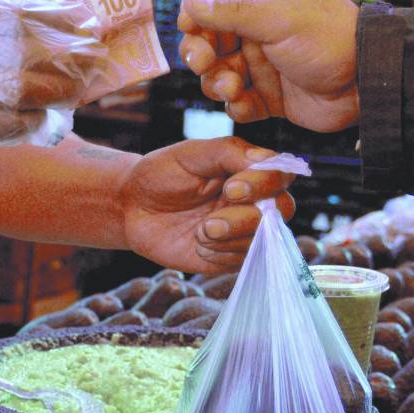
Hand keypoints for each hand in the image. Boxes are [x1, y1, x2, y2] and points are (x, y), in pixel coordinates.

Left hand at [118, 137, 295, 273]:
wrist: (132, 208)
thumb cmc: (161, 174)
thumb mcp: (190, 154)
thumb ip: (228, 152)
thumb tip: (267, 159)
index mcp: (248, 169)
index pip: (279, 174)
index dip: (263, 184)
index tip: (230, 188)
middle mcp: (253, 199)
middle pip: (281, 210)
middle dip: (248, 218)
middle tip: (211, 222)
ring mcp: (244, 228)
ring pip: (263, 238)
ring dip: (229, 237)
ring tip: (199, 231)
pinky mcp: (231, 255)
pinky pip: (244, 260)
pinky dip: (221, 253)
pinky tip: (198, 244)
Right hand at [178, 0, 359, 131]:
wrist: (367, 82)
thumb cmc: (327, 38)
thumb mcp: (277, 17)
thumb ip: (230, 11)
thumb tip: (190, 2)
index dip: (195, 10)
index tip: (190, 28)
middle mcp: (258, 27)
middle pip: (207, 37)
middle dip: (199, 52)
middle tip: (204, 63)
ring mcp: (262, 63)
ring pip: (218, 72)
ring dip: (216, 81)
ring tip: (232, 87)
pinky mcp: (269, 96)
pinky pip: (238, 101)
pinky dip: (236, 105)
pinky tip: (245, 103)